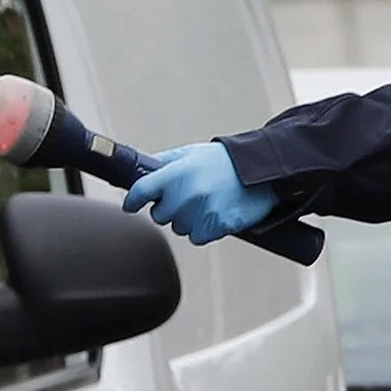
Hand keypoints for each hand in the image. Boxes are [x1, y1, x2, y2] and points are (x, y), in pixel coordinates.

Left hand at [121, 140, 272, 245]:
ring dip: (187, 219)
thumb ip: (164, 164)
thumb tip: (141, 173)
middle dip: (169, 208)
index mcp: (176, 173)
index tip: (131, 205)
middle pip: (159, 215)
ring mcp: (201, 212)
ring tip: (206, 201)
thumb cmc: (223, 161)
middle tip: (187, 195)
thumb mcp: (190, 153)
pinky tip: (214, 212)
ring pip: (178, 228)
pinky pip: (196, 237)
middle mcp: (186, 194)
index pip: (141, 191)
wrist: (260, 170)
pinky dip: (203, 229)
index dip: (133, 200)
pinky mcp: (215, 226)